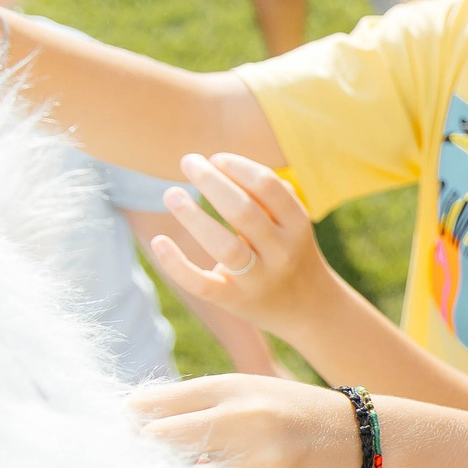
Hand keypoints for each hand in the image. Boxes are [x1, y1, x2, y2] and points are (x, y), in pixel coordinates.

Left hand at [126, 374, 360, 467]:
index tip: (121, 434)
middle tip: (139, 465)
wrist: (358, 439)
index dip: (128, 424)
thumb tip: (127, 421)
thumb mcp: (243, 391)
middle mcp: (246, 422)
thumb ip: (188, 401)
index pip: (154, 408)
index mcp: (232, 390)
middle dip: (145, 457)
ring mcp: (261, 463)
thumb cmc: (285, 412)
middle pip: (164, 445)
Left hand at [146, 152, 340, 339]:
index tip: (215, 158)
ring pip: (225, 246)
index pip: (268, 187)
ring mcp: (259, 280)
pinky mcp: (234, 301)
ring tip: (171, 194)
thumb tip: (222, 163)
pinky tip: (159, 242)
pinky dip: (177, 265)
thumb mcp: (292, 224)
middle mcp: (282, 253)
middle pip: (244, 211)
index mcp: (298, 226)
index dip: (238, 167)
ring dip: (193, 217)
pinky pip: (203, 285)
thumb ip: (268, 195)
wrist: (308, 309)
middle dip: (211, 181)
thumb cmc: (290, 253)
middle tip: (188, 162)